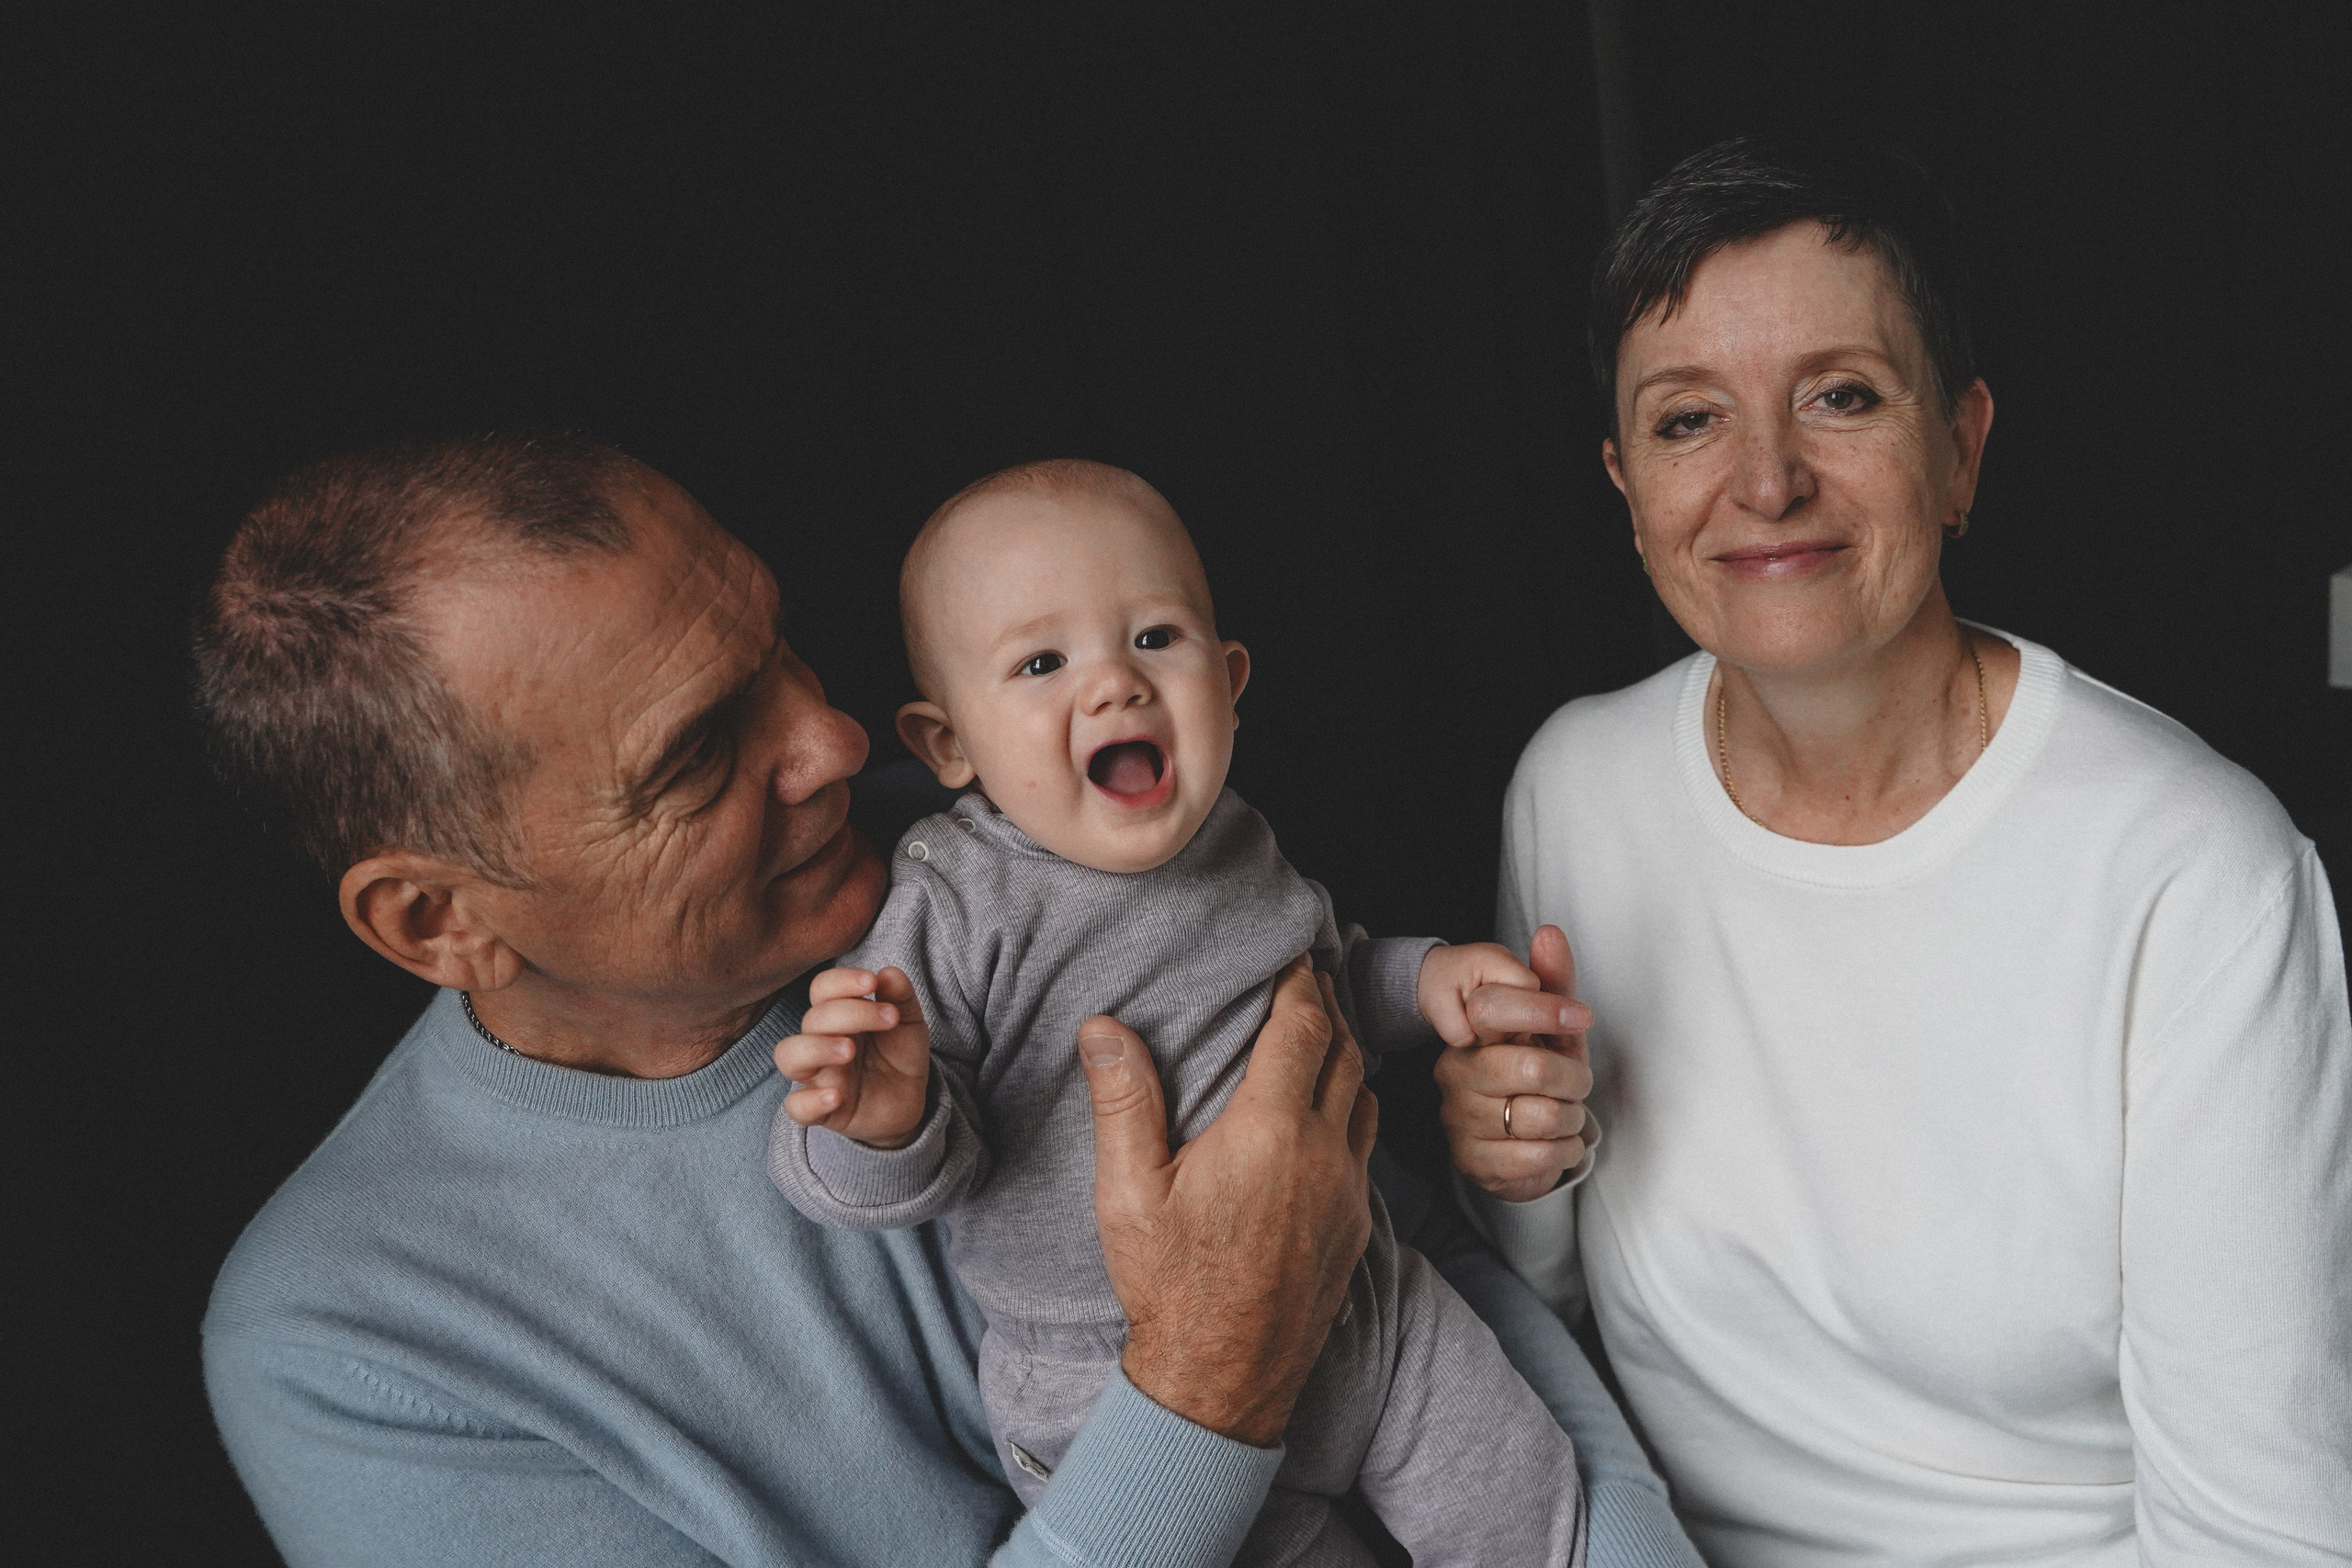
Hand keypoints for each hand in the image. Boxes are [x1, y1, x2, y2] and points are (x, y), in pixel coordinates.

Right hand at [773, 966, 932, 1149]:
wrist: (907, 1103)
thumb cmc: (898, 1057)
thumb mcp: (908, 1024)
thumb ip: (900, 998)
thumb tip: (889, 973)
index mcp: (837, 1016)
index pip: (822, 989)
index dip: (842, 981)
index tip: (872, 983)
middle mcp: (820, 1042)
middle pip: (812, 1019)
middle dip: (849, 1012)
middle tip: (888, 1018)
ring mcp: (818, 1076)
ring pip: (789, 1056)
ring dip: (817, 1048)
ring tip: (849, 1049)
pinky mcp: (821, 1111)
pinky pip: (797, 1107)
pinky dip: (810, 1101)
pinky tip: (836, 1096)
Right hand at [1080, 956, 1376, 1448]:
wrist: (1222, 1380)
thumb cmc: (1169, 1286)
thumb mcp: (1128, 1193)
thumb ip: (1124, 1103)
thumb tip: (1103, 1029)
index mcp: (1268, 1133)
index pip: (1303, 1029)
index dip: (1302, 984)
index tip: (1295, 956)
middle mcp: (1323, 1154)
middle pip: (1346, 1053)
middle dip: (1331, 1007)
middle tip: (1313, 978)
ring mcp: (1348, 1191)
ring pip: (1367, 1097)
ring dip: (1351, 1054)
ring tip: (1327, 1031)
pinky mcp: (1357, 1226)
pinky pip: (1368, 1146)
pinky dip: (1356, 1108)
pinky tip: (1333, 1111)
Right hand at [1432, 925, 1595, 1202]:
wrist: (1522, 1148)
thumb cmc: (1540, 1081)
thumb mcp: (1553, 1031)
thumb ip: (1553, 982)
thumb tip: (1549, 931)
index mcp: (1472, 1033)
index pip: (1491, 1008)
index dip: (1543, 1011)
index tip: (1582, 1018)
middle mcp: (1456, 1073)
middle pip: (1531, 1068)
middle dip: (1574, 1080)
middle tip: (1578, 1085)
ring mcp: (1460, 1119)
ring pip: (1542, 1116)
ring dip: (1572, 1120)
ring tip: (1567, 1117)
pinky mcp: (1473, 1162)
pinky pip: (1538, 1157)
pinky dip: (1564, 1152)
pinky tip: (1559, 1145)